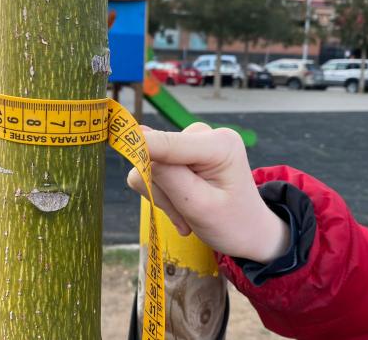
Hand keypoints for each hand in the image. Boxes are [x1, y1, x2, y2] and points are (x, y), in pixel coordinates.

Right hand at [127, 123, 289, 263]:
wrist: (249, 233)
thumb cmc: (232, 223)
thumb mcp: (199, 207)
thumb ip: (167, 176)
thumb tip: (137, 139)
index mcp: (219, 143)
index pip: (166, 142)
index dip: (139, 150)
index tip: (117, 152)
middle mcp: (205, 134)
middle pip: (155, 155)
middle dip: (162, 190)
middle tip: (185, 217)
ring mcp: (193, 142)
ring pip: (150, 164)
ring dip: (163, 195)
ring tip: (188, 214)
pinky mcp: (182, 152)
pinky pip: (154, 169)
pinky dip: (164, 194)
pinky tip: (184, 209)